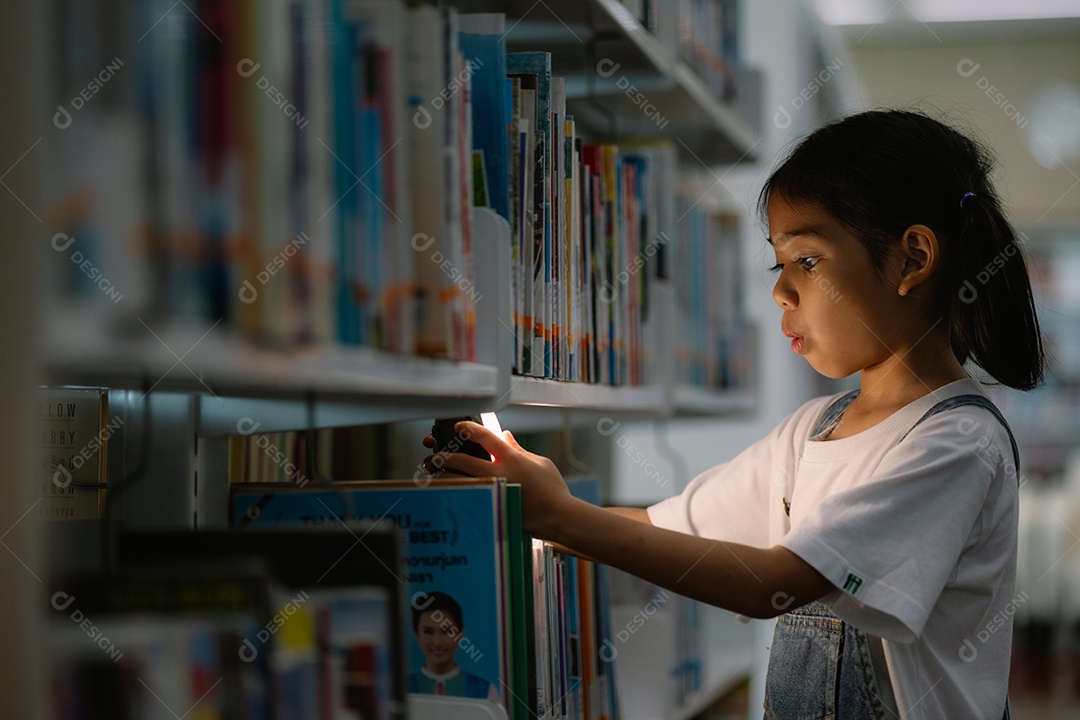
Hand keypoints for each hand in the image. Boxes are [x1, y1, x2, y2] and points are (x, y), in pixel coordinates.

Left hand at [421, 421, 575, 539]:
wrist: (558, 516)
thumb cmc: (552, 489)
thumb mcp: (539, 462)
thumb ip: (518, 449)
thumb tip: (504, 436)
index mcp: (512, 458)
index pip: (485, 437)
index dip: (468, 428)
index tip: (458, 426)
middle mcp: (500, 474)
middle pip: (464, 461)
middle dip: (446, 456)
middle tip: (436, 455)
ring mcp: (494, 492)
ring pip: (460, 482)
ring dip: (445, 476)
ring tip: (435, 473)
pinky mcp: (493, 507)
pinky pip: (468, 498)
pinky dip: (456, 493)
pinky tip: (447, 492)